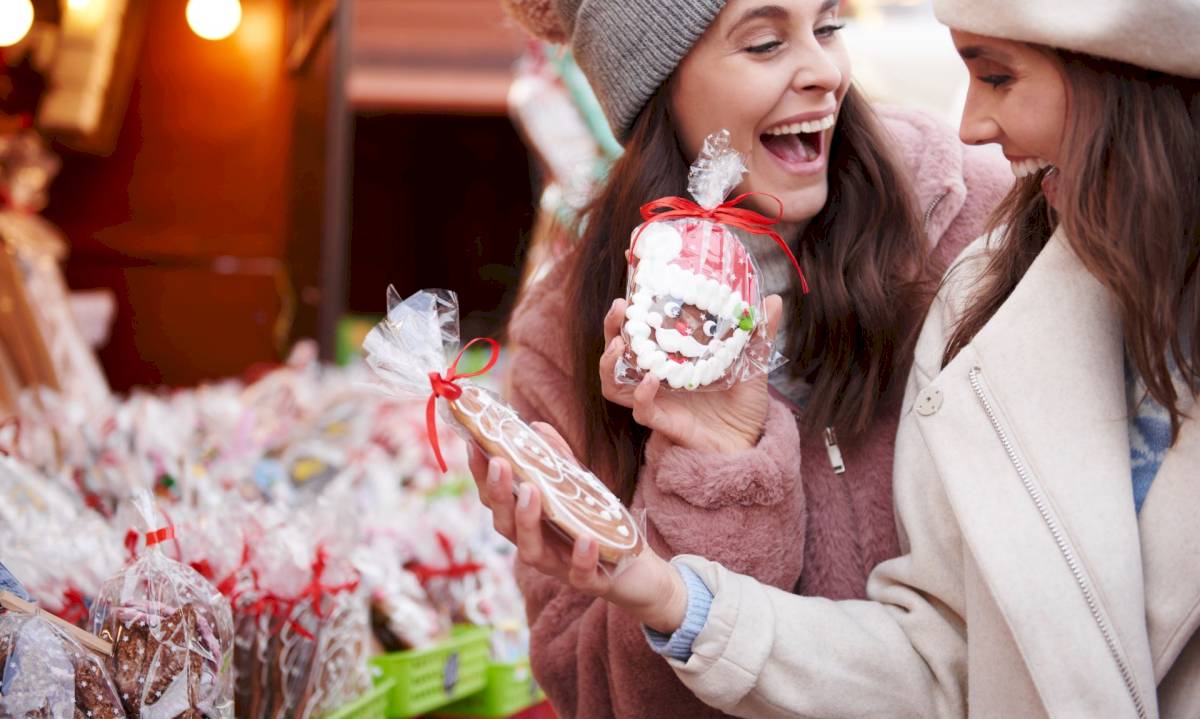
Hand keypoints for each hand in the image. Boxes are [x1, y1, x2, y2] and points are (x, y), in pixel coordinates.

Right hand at [467, 424, 688, 632]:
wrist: (636, 570)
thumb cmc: (598, 527)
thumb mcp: (579, 488)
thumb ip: (558, 460)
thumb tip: (536, 426)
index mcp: (529, 524)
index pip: (496, 500)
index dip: (482, 476)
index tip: (475, 445)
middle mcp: (537, 546)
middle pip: (504, 525)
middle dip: (499, 494)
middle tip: (498, 463)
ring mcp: (559, 566)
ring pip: (531, 551)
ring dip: (528, 521)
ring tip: (531, 491)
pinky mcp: (589, 581)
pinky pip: (580, 574)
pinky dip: (580, 557)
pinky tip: (585, 539)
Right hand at [599, 295, 783, 452]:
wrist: (749, 443)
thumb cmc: (744, 404)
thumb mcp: (753, 363)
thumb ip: (758, 334)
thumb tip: (774, 300)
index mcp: (672, 356)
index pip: (640, 328)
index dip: (630, 307)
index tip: (631, 279)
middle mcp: (657, 375)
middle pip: (617, 350)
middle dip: (612, 327)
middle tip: (620, 308)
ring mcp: (656, 398)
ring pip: (614, 381)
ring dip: (610, 361)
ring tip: (622, 344)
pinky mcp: (663, 421)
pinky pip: (640, 409)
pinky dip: (642, 394)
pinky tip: (652, 379)